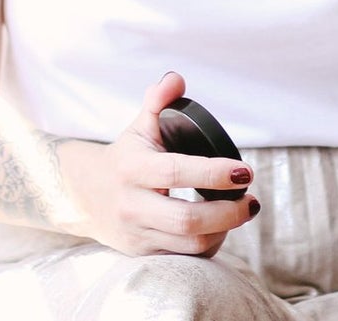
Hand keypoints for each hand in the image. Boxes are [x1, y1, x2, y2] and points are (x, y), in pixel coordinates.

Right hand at [55, 70, 259, 256]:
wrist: (85, 195)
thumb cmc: (124, 157)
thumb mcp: (138, 127)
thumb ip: (158, 101)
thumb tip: (176, 79)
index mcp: (133, 168)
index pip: (176, 171)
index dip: (213, 173)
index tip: (244, 171)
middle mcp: (132, 204)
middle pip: (187, 220)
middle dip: (228, 213)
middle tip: (252, 201)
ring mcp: (137, 232)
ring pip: (189, 244)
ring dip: (223, 231)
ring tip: (240, 213)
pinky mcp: (142, 254)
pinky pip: (183, 257)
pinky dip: (208, 245)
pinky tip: (220, 229)